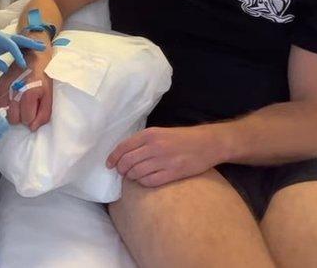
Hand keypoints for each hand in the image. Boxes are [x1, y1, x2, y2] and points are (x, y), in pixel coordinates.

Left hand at [0, 27, 44, 72]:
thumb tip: (6, 69)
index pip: (11, 45)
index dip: (18, 55)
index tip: (24, 65)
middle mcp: (2, 36)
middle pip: (19, 39)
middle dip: (31, 43)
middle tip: (44, 47)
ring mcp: (2, 40)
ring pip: (18, 42)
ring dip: (29, 45)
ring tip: (41, 48)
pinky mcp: (1, 44)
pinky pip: (15, 46)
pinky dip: (23, 48)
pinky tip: (30, 52)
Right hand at [0, 47, 52, 130]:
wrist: (34, 57)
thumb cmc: (44, 77)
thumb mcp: (49, 96)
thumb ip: (43, 114)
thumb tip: (32, 128)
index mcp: (29, 94)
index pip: (26, 119)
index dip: (31, 117)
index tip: (34, 109)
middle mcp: (15, 91)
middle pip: (13, 119)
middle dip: (21, 116)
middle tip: (27, 106)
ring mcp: (5, 88)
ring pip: (5, 113)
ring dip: (12, 112)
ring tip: (19, 103)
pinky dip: (5, 105)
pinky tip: (12, 99)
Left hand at [106, 126, 224, 187]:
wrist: (208, 143)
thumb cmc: (182, 138)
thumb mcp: (160, 133)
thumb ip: (143, 142)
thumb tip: (123, 155)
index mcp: (150, 134)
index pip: (123, 147)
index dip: (113, 158)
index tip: (109, 165)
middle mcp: (154, 146)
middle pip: (127, 162)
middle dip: (122, 170)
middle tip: (123, 173)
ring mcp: (164, 160)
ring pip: (136, 173)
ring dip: (132, 177)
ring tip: (134, 176)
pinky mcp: (173, 173)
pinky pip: (149, 182)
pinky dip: (143, 183)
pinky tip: (145, 180)